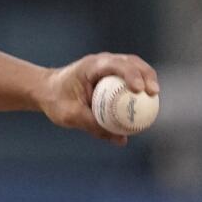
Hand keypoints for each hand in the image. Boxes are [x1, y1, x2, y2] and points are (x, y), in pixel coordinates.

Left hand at [35, 53, 159, 145]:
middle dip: (147, 75)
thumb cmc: (55, 100)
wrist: (46, 90)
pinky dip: (139, 87)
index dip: (132, 75)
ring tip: (155, 97)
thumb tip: (122, 140)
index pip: (117, 65)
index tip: (140, 90)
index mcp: (92, 66)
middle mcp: (103, 61)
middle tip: (154, 93)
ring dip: (147, 79)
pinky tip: (146, 102)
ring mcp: (108, 66)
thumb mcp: (70, 115)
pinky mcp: (111, 74)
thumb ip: (94, 126)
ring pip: (135, 67)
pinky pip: (129, 78)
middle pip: (132, 62)